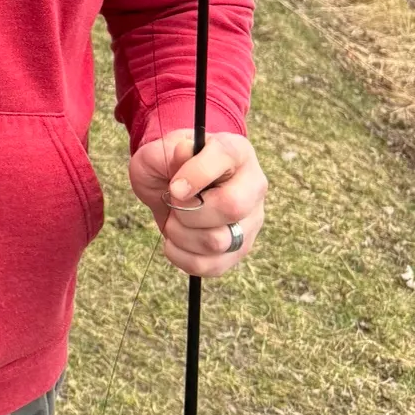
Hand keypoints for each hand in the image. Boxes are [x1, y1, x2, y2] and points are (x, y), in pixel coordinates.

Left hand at [128, 128, 265, 277]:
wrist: (172, 184)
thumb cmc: (169, 163)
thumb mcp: (161, 149)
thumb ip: (170, 150)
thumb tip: (185, 152)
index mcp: (236, 151)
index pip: (225, 157)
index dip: (194, 174)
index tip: (173, 186)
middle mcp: (253, 186)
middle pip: (231, 207)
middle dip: (188, 209)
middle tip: (173, 201)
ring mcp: (251, 221)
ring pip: (219, 241)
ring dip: (182, 234)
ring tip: (173, 220)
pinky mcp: (241, 249)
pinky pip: (214, 266)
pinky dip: (184, 257)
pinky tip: (175, 241)